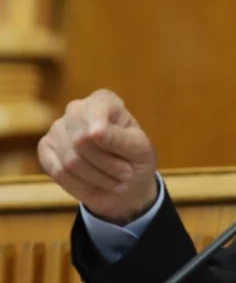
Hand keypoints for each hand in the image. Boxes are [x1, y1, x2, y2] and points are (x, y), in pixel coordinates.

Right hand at [38, 89, 157, 224]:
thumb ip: (119, 138)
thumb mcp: (139, 149)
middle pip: (81, 140)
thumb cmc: (135, 158)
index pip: (96, 113)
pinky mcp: (45, 148)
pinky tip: (95, 184)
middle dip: (107, 164)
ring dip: (98, 178)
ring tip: (116, 181)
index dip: (105, 136)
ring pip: (70, 160)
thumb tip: (94, 132)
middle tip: (127, 174)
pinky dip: (81, 185)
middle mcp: (77, 109)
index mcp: (104, 101)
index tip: (125, 156)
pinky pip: (58, 172)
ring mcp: (58, 128)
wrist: (124, 182)